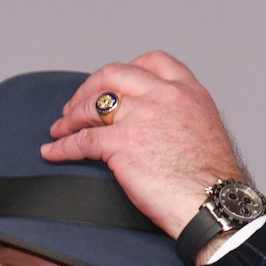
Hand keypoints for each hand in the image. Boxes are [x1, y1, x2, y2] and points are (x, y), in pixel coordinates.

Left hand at [41, 51, 247, 242]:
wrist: (213, 203)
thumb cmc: (212, 181)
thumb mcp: (205, 130)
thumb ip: (181, 117)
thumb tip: (160, 125)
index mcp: (188, 91)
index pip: (152, 62)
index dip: (125, 71)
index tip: (110, 84)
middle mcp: (164, 96)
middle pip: (113, 75)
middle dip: (88, 88)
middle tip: (74, 106)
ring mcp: (141, 116)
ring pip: (93, 104)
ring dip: (70, 116)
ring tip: (60, 129)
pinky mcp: (121, 143)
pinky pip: (82, 139)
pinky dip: (62, 146)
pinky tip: (52, 152)